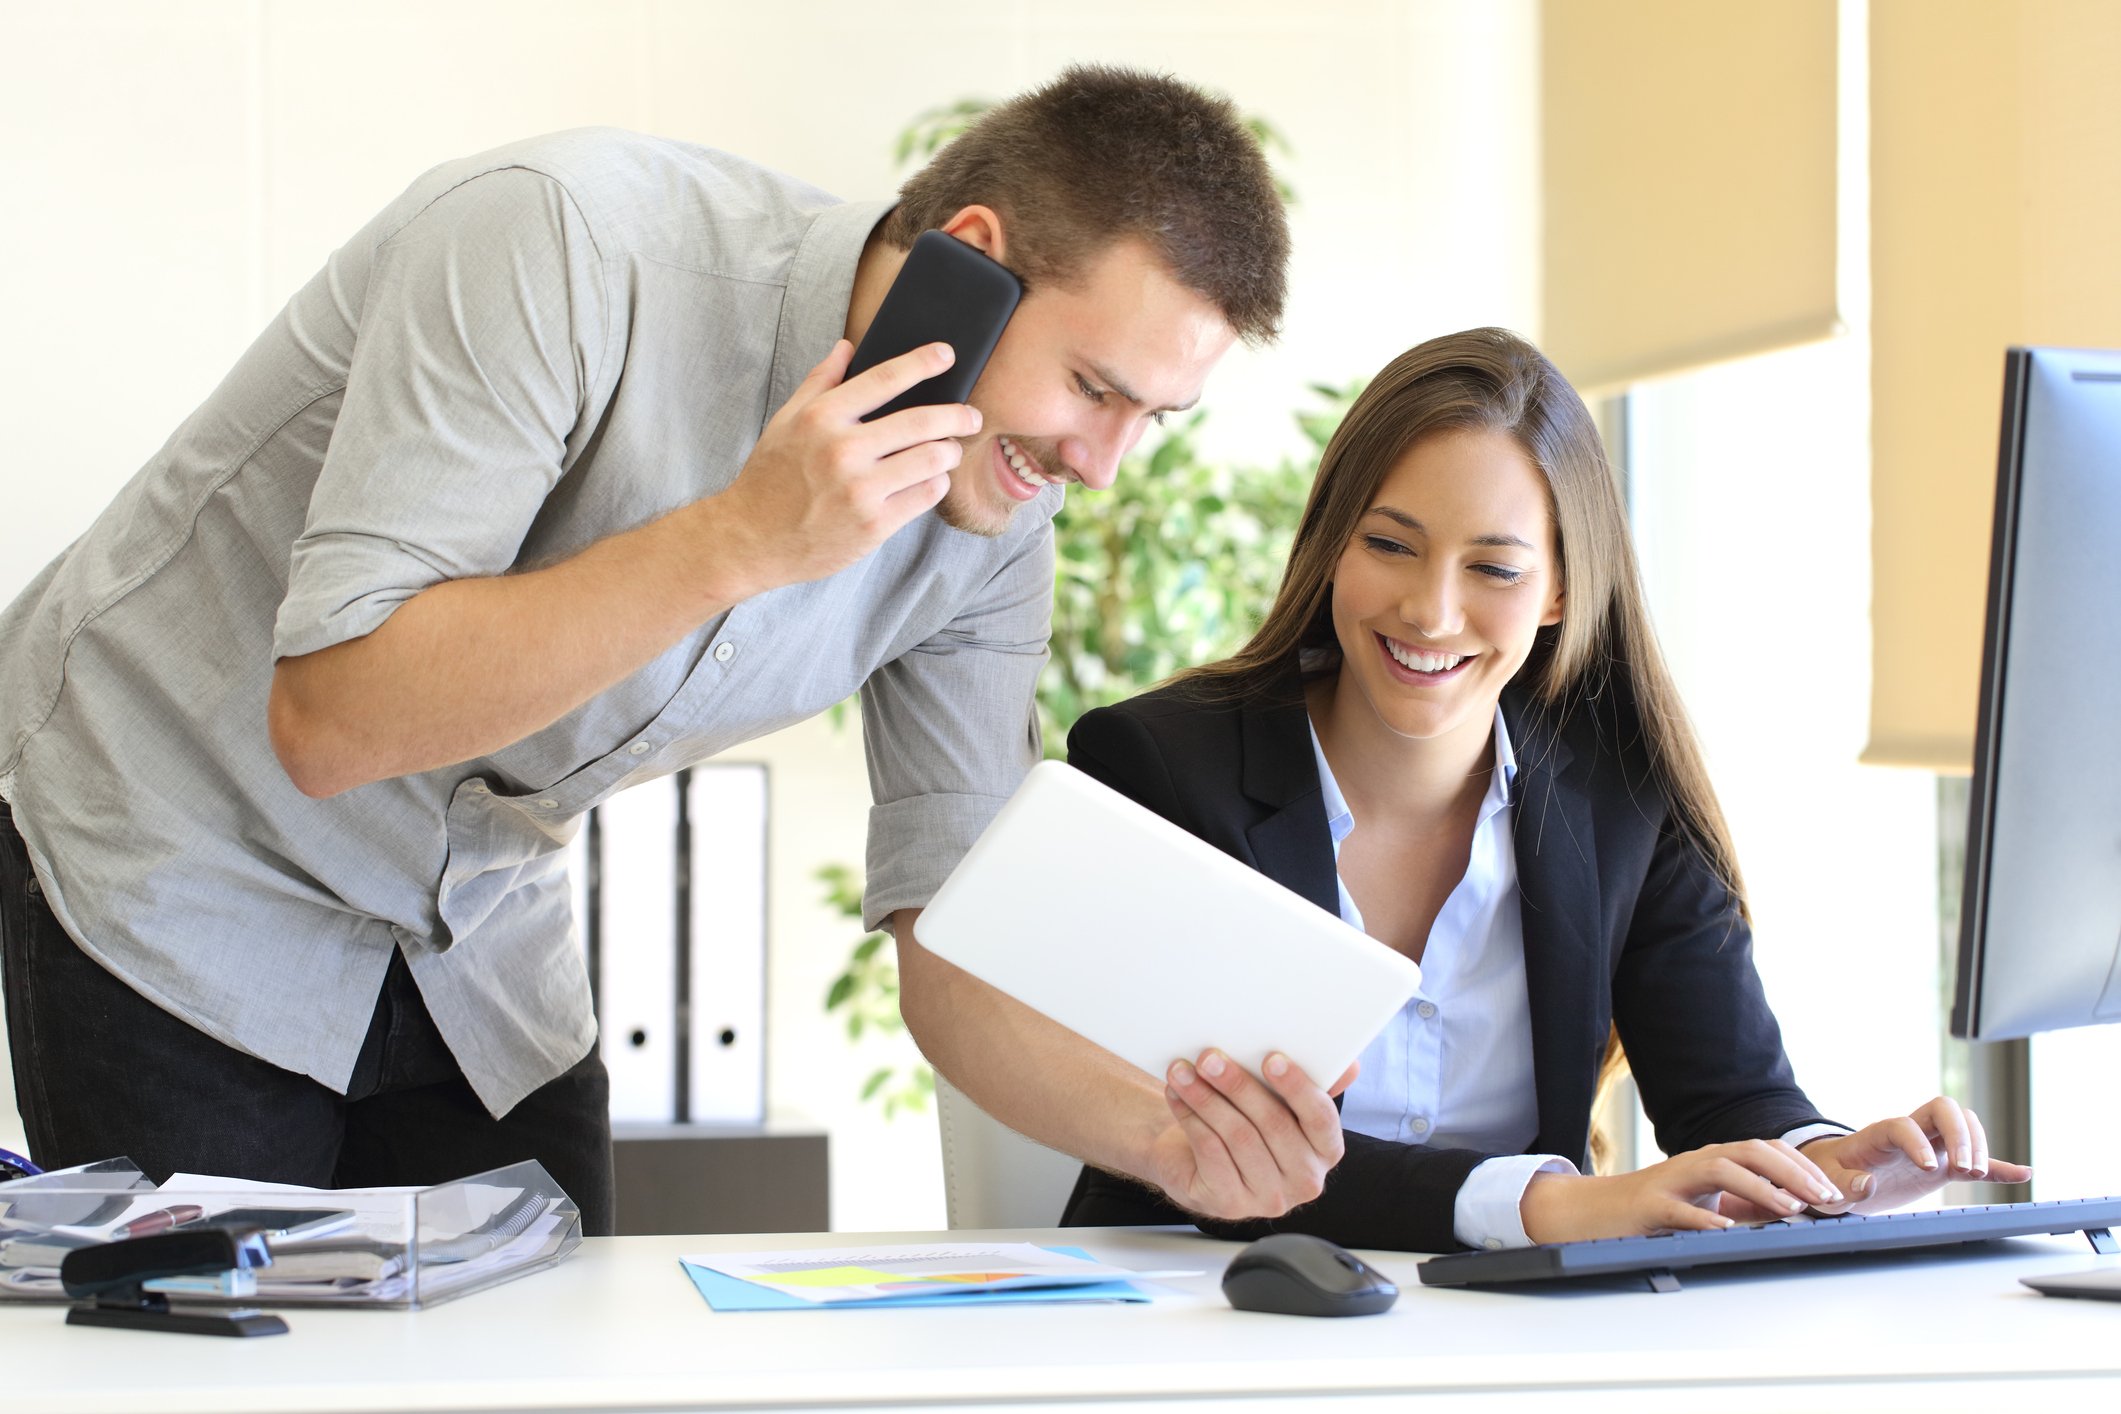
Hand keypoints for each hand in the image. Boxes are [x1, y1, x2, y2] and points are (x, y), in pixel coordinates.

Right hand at [706, 340, 978, 595]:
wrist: (752, 540)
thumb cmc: (770, 478)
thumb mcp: (786, 421)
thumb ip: (820, 382)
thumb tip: (847, 346)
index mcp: (821, 418)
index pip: (885, 379)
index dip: (922, 363)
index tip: (947, 354)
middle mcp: (843, 451)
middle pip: (922, 421)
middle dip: (958, 415)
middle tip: (971, 416)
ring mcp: (861, 490)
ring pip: (933, 459)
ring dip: (949, 452)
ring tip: (949, 450)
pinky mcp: (875, 524)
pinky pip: (926, 495)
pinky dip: (936, 483)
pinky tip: (930, 480)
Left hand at [1147, 1050, 1357, 1221]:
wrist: (1195, 1159)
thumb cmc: (1245, 1122)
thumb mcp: (1279, 1102)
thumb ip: (1313, 1084)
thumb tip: (1349, 1066)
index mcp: (1325, 1151)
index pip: (1321, 1119)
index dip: (1298, 1087)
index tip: (1271, 1059)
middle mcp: (1304, 1180)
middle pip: (1274, 1125)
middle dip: (1239, 1085)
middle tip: (1210, 1057)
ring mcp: (1268, 1198)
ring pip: (1238, 1137)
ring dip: (1206, 1098)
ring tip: (1183, 1071)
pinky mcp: (1230, 1204)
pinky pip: (1211, 1153)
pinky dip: (1191, 1119)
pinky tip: (1177, 1096)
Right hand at [1521, 1139, 1843, 1243]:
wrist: (1595, 1212)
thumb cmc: (1654, 1209)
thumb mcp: (1705, 1201)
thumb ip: (1743, 1202)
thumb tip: (1794, 1211)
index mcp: (1712, 1160)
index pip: (1763, 1151)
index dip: (1800, 1167)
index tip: (1831, 1190)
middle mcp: (1695, 1162)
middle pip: (1748, 1151)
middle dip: (1792, 1172)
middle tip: (1824, 1198)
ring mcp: (1671, 1182)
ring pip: (1720, 1170)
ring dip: (1759, 1188)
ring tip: (1789, 1209)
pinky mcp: (1649, 1205)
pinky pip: (1680, 1210)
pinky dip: (1705, 1218)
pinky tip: (1726, 1230)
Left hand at [1797, 1097, 2032, 1214]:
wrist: (1837, 1176)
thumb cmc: (1830, 1176)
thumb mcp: (1828, 1183)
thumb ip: (1844, 1185)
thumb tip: (1867, 1183)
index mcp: (1877, 1134)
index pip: (1904, 1124)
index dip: (1918, 1142)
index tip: (1928, 1167)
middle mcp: (1908, 1133)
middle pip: (1942, 1109)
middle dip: (1959, 1134)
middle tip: (1965, 1169)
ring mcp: (1929, 1146)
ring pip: (1962, 1125)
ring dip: (1977, 1145)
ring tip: (1977, 1174)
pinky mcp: (1943, 1165)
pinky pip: (1974, 1160)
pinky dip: (1998, 1166)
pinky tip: (2022, 1173)